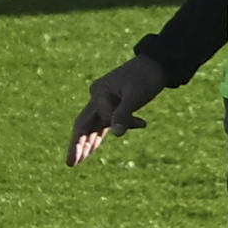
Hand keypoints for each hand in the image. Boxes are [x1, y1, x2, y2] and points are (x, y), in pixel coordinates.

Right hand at [70, 52, 173, 166]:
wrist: (157, 65)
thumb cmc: (146, 77)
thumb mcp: (136, 95)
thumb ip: (124, 114)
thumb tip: (117, 135)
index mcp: (99, 91)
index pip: (102, 114)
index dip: (117, 121)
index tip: (141, 123)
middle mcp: (97, 98)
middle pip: (83, 124)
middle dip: (77, 144)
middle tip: (70, 163)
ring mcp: (103, 103)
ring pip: (91, 127)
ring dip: (86, 144)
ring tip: (76, 162)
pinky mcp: (112, 108)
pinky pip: (102, 125)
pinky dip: (100, 137)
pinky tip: (93, 150)